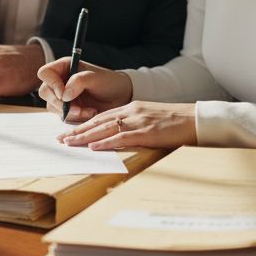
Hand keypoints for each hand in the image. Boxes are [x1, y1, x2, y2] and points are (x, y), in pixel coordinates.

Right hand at [37, 57, 131, 121]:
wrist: (120, 97)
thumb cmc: (109, 82)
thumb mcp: (96, 78)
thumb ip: (79, 81)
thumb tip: (64, 95)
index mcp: (64, 67)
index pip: (45, 73)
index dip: (51, 83)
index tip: (64, 94)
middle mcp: (60, 80)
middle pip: (45, 92)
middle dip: (60, 103)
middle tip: (77, 108)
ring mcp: (62, 96)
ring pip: (52, 106)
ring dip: (70, 112)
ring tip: (88, 111)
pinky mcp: (67, 109)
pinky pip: (63, 116)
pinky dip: (75, 117)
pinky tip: (89, 113)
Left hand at [57, 101, 196, 150]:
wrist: (195, 119)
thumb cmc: (174, 121)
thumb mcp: (149, 117)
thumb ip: (133, 124)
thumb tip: (117, 136)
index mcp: (131, 108)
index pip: (101, 116)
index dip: (83, 124)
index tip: (69, 132)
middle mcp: (131, 112)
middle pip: (98, 121)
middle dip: (77, 131)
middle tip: (61, 139)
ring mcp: (138, 121)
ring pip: (105, 129)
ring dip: (85, 137)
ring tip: (69, 143)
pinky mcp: (146, 132)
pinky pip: (122, 137)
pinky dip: (106, 143)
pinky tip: (94, 147)